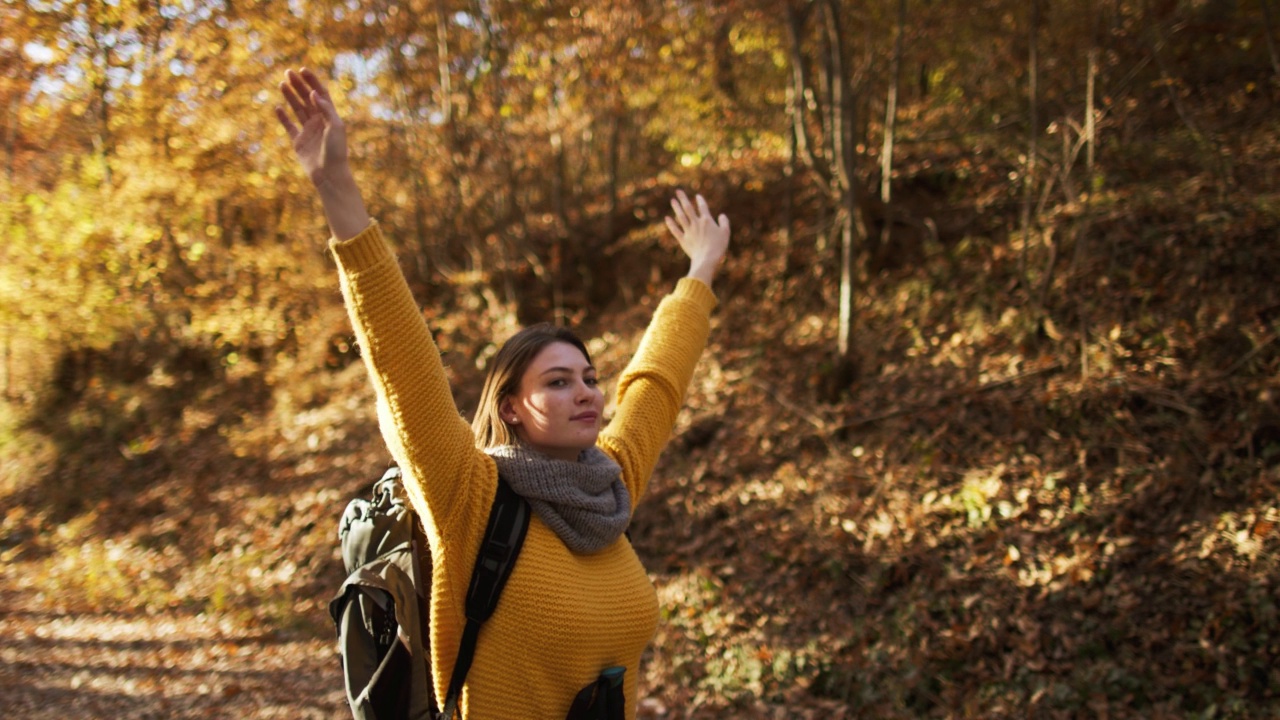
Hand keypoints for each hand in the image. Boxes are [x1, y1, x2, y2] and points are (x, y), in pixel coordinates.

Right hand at [274, 68, 368, 240]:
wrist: (330, 175)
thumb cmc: (336, 151)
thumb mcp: (335, 127)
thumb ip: (325, 109)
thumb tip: (314, 93)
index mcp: (330, 117)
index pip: (320, 94)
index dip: (312, 81)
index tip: (302, 70)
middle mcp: (319, 122)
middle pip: (307, 99)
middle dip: (298, 85)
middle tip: (288, 73)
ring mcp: (308, 132)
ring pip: (297, 110)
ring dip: (290, 97)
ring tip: (282, 84)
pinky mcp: (299, 143)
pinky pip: (289, 127)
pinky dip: (283, 118)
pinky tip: (277, 107)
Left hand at [665, 190, 730, 288]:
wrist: (707, 259)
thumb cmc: (719, 247)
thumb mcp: (726, 233)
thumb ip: (724, 222)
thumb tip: (721, 215)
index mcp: (707, 221)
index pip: (703, 207)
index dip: (700, 200)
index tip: (697, 196)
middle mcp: (696, 224)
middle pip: (688, 208)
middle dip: (683, 199)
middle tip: (678, 191)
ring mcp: (688, 231)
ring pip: (680, 217)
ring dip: (676, 208)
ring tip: (672, 200)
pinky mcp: (683, 240)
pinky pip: (675, 230)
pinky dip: (671, 224)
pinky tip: (667, 218)